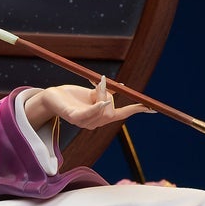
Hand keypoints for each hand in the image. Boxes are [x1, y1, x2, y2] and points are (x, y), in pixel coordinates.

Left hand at [24, 78, 153, 132]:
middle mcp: (95, 123)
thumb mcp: (93, 92)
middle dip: (109, 94)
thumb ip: (106, 93)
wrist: (52, 97)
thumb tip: (121, 87)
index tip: (152, 108)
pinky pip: (91, 113)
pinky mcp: (75, 118)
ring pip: (103, 107)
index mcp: (101, 117)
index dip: (137, 110)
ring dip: (100, 92)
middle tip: (100, 81)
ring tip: (92, 85)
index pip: (124, 114)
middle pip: (113, 109)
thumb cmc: (72, 96)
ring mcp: (85, 123)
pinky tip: (103, 102)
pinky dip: (99, 107)